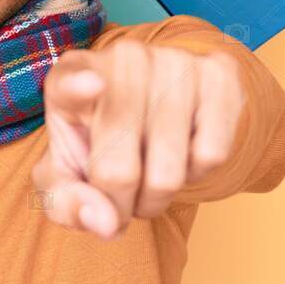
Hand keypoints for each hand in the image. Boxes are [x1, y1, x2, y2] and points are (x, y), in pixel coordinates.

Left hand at [32, 41, 243, 237]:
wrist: (154, 111)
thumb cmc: (98, 145)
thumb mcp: (65, 175)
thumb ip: (65, 202)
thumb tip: (106, 223)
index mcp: (68, 78)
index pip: (69, 83)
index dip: (78, 87)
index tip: (90, 86)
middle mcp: (122, 60)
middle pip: (119, 170)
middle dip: (120, 206)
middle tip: (120, 198)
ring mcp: (173, 61)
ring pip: (168, 173)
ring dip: (156, 199)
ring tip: (148, 177)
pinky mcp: (219, 73)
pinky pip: (211, 156)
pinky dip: (196, 174)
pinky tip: (182, 153)